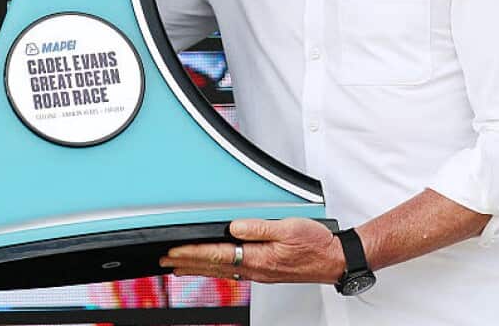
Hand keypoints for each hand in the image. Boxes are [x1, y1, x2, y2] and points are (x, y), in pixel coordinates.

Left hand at [159, 218, 345, 283]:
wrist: (334, 260)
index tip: (172, 252)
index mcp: (257, 257)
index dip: (190, 253)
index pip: (215, 255)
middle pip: (212, 266)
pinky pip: (233, 271)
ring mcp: (259, 272)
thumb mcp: (288, 228)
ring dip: (197, 268)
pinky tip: (211, 269)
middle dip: (186, 263)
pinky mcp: (265, 272)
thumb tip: (234, 226)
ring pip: (220, 271)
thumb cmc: (316, 244)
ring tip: (178, 267)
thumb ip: (258, 227)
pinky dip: (215, 270)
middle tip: (164, 261)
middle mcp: (255, 268)